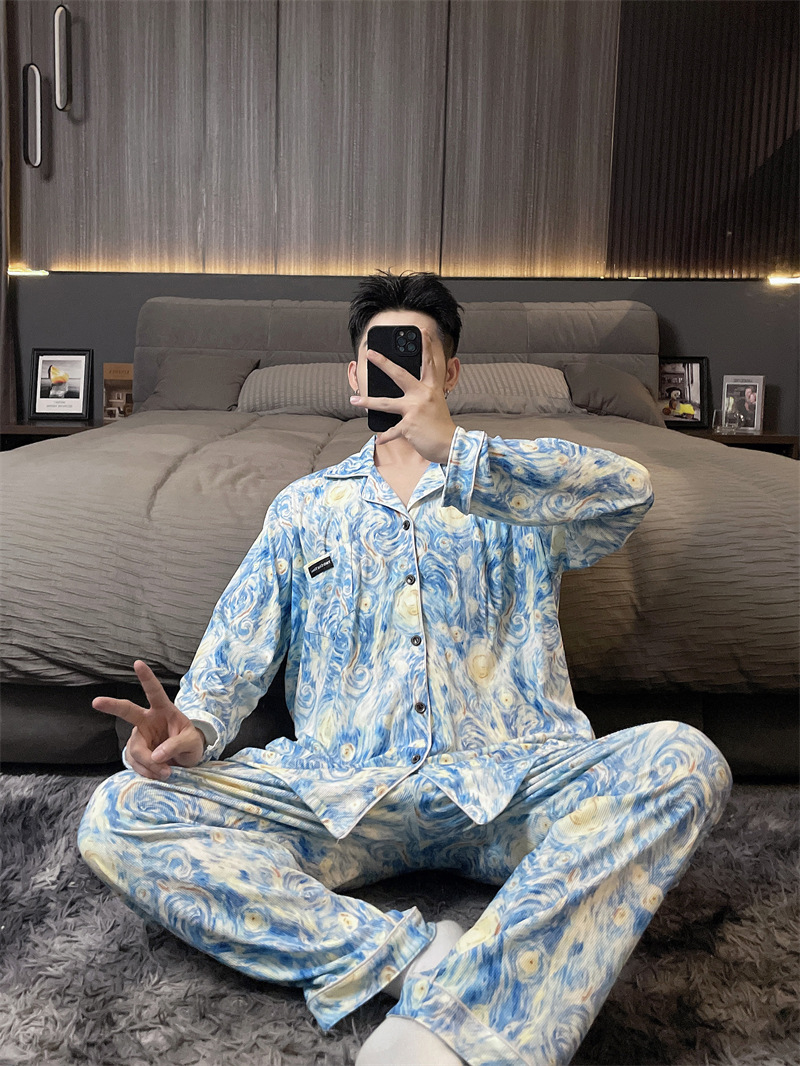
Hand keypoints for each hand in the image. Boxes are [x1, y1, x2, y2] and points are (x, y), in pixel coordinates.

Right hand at [92, 659, 204, 779]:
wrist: (186, 759)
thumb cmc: (190, 743)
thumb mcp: (191, 742)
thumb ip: (176, 746)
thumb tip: (156, 756)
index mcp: (163, 710)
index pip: (154, 692)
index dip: (146, 678)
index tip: (138, 663)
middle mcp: (147, 720)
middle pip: (127, 711)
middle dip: (111, 705)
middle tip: (96, 702)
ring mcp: (139, 736)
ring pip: (135, 750)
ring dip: (149, 764)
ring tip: (166, 772)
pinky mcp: (135, 752)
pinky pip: (135, 764)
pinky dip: (147, 772)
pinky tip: (157, 774)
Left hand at [351, 327, 456, 463]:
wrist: (450, 445)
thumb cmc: (441, 426)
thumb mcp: (435, 405)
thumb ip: (423, 396)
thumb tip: (403, 394)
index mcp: (431, 389)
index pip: (428, 364)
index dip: (426, 347)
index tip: (422, 332)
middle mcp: (422, 396)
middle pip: (399, 374)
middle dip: (383, 363)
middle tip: (370, 353)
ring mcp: (414, 410)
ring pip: (385, 403)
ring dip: (367, 401)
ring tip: (354, 400)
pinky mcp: (408, 426)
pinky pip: (391, 431)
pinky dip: (385, 437)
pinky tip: (379, 440)